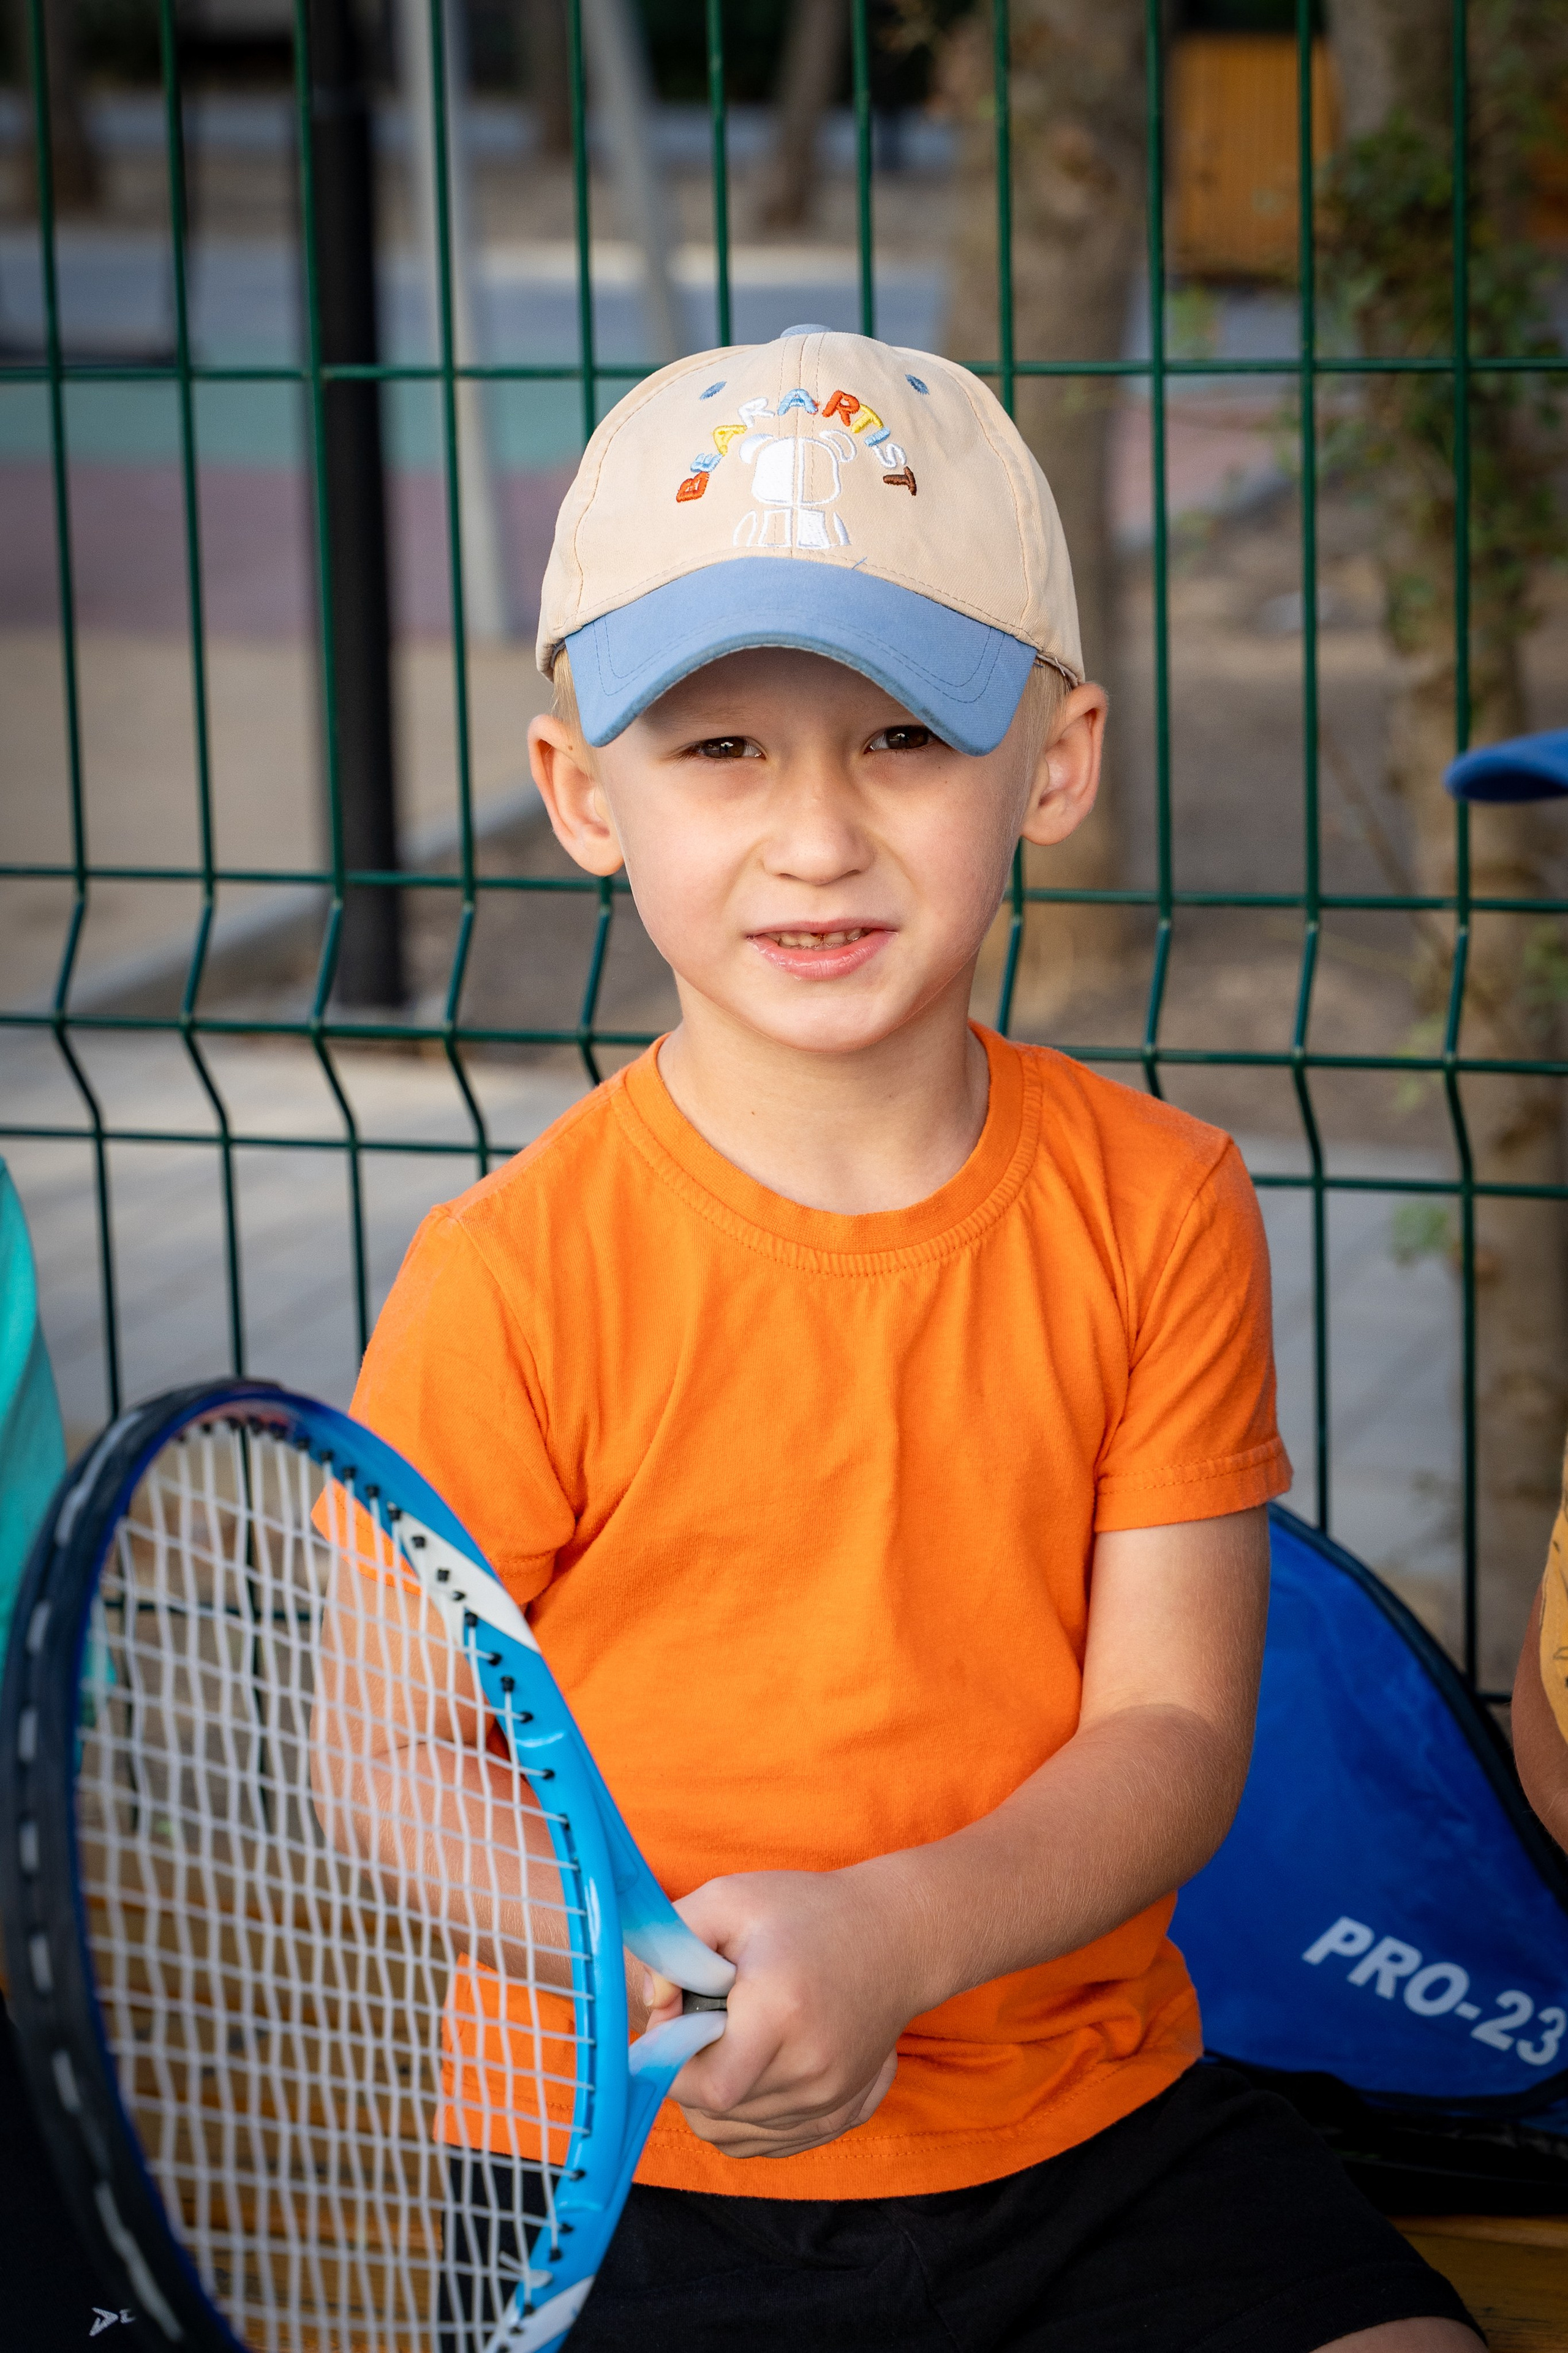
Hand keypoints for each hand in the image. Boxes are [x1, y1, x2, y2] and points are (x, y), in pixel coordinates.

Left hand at [636, 1863, 925, 2159]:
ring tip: (731, 2040)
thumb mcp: (730, 1899)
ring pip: (738, 2135)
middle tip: (705, 2022)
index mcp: (780, 2014)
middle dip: (691, 2076)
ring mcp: (832, 2098)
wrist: (897, 1933)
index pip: (704, 2086)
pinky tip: (754, 2067)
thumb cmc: (808, 1910)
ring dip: (716, 2099)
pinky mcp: (844, 2112)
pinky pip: (771, 2144)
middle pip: (716, 2114)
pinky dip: (747, 2119)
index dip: (672, 2062)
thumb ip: (673, 1944)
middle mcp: (811, 2070)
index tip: (674, 2023)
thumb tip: (653, 2004)